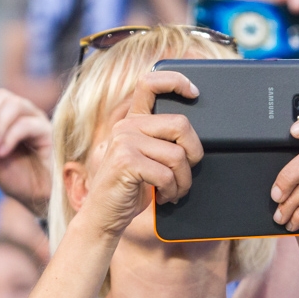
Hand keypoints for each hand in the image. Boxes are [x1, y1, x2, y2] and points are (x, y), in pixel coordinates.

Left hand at [0, 76, 52, 215]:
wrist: (41, 199)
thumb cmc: (20, 180)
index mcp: (5, 118)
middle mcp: (21, 115)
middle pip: (2, 95)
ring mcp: (35, 121)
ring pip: (14, 104)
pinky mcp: (47, 132)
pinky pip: (27, 124)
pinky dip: (10, 137)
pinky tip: (2, 152)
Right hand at [73, 70, 202, 239]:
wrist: (104, 216)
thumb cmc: (130, 189)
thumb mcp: (147, 158)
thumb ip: (162, 141)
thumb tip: (194, 137)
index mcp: (133, 122)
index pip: (151, 82)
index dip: (176, 81)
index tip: (194, 93)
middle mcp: (127, 127)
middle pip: (181, 124)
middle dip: (194, 154)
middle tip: (186, 173)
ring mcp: (124, 142)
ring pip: (178, 155)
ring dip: (183, 180)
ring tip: (174, 190)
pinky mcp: (126, 161)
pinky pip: (166, 174)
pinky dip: (171, 191)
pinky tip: (163, 197)